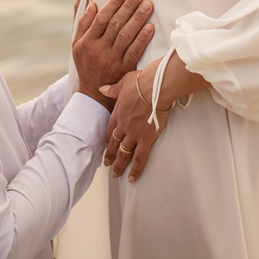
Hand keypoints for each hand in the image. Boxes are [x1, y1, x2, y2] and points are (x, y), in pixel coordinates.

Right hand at [72, 0, 154, 108]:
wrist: (93, 95)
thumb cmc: (86, 63)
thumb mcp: (76, 43)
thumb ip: (81, 20)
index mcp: (86, 42)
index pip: (101, 18)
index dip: (113, 3)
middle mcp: (98, 50)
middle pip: (114, 24)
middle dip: (128, 7)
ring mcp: (111, 60)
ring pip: (125, 36)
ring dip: (137, 19)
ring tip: (148, 6)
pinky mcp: (124, 70)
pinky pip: (134, 52)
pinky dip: (142, 39)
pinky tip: (150, 28)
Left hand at [100, 63, 167, 182]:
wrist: (155, 86)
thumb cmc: (142, 81)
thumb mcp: (123, 82)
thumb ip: (112, 89)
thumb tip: (102, 89)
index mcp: (118, 113)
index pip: (110, 130)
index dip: (108, 139)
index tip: (106, 145)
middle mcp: (123, 126)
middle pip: (114, 144)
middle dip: (110, 155)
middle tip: (106, 164)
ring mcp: (133, 134)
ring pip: (124, 154)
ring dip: (119, 165)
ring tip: (115, 174)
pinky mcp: (146, 139)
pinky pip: (139, 158)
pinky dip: (135, 169)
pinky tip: (132, 178)